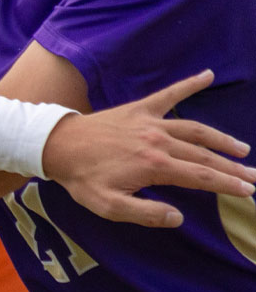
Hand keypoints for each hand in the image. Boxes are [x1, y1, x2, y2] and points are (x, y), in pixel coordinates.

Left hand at [43, 70, 255, 227]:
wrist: (56, 146)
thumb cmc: (81, 179)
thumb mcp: (108, 206)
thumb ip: (145, 214)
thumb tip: (178, 217)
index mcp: (154, 166)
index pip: (201, 177)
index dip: (227, 185)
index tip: (249, 192)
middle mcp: (158, 141)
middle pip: (205, 155)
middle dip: (233, 168)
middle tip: (254, 177)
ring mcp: (150, 122)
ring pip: (196, 130)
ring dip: (221, 139)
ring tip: (242, 149)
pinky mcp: (139, 108)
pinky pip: (169, 94)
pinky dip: (189, 84)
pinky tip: (208, 74)